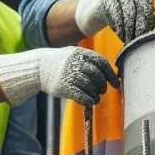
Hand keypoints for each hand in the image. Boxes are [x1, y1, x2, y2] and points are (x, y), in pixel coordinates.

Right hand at [0, 47, 118, 106]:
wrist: (39, 68)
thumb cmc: (62, 64)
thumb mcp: (74, 55)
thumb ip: (90, 62)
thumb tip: (112, 75)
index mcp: (80, 53)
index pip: (101, 63)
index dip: (110, 75)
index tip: (115, 84)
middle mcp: (75, 63)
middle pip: (97, 76)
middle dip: (102, 85)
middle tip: (102, 90)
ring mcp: (69, 75)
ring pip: (91, 87)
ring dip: (96, 95)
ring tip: (96, 97)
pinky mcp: (64, 87)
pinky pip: (83, 96)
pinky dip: (89, 100)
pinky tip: (90, 102)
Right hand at [75, 0, 154, 41]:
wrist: (89, 9)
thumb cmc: (113, 16)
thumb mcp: (128, 16)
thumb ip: (140, 20)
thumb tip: (153, 32)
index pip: (147, 6)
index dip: (148, 20)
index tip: (147, 34)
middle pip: (139, 10)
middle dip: (140, 27)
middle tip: (138, 40)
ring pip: (129, 15)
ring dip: (130, 31)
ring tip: (129, 41)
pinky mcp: (105, 1)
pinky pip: (117, 17)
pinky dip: (120, 28)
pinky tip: (120, 35)